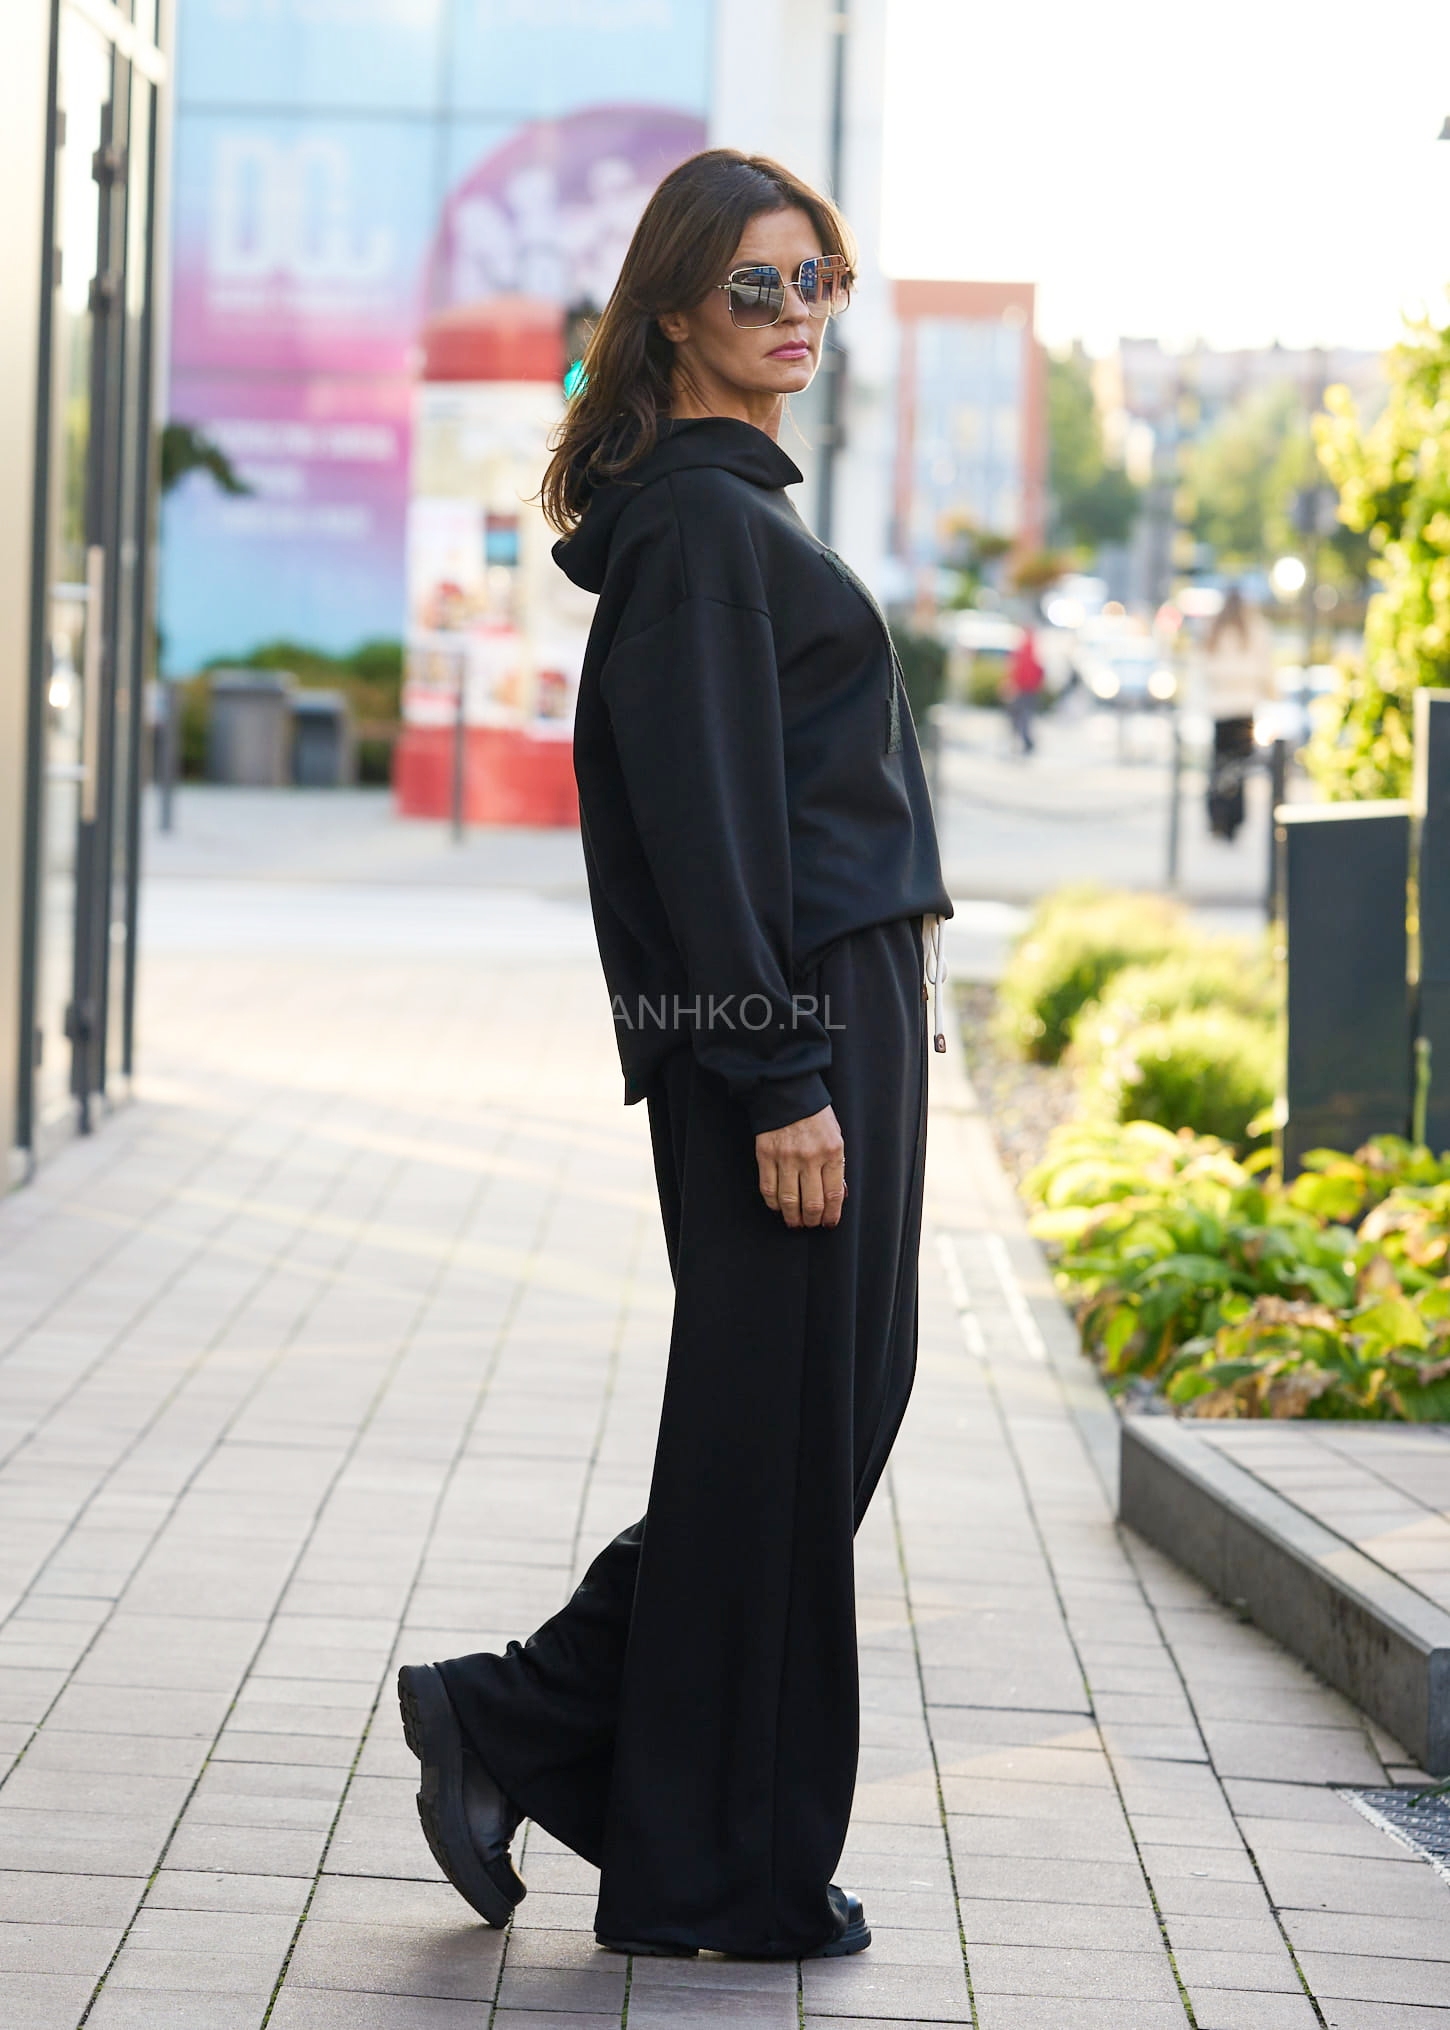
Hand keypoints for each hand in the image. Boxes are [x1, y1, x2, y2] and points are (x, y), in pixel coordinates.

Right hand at [755, 1105, 846, 1229]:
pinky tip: (778, 1208)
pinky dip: (773, 1204)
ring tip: (794, 1222)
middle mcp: (810, 1157)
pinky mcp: (765, 1156)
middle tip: (810, 1225)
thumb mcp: (835, 1135)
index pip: (833, 1194)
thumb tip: (837, 1195)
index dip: (832, 1215)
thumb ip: (836, 1165)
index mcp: (832, 1151)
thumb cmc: (814, 1114)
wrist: (787, 1091)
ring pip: (788, 1201)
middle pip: (811, 1203)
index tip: (829, 1223)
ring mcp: (786, 1157)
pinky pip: (768, 1189)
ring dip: (792, 1217)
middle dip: (811, 1220)